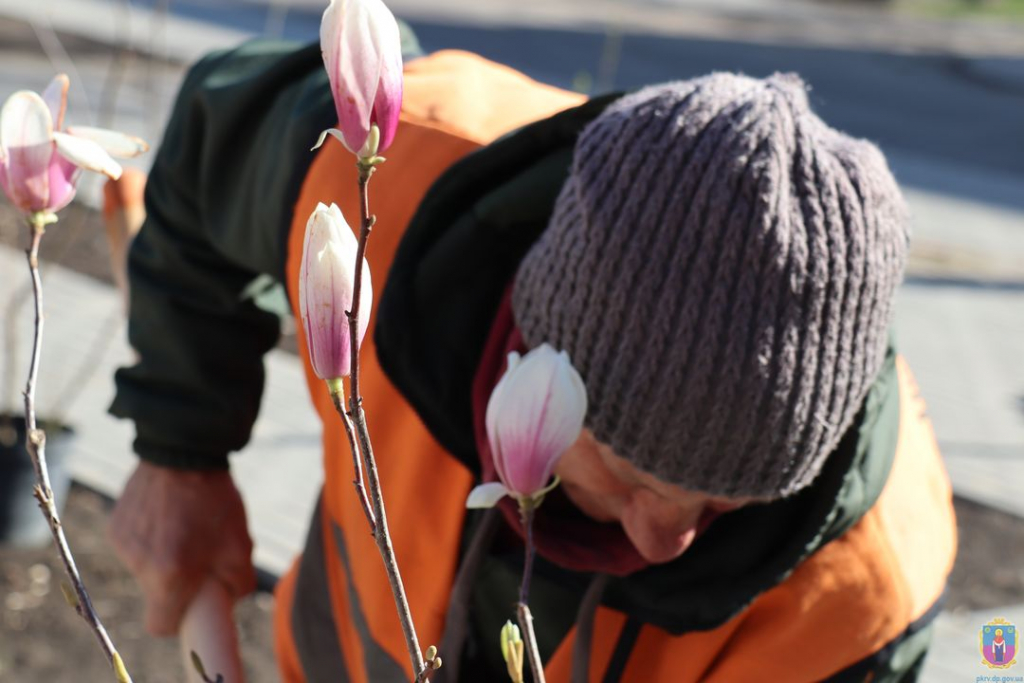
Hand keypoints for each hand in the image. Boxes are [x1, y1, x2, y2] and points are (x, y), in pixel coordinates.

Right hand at [108, 461, 255, 635]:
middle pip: (157, 594)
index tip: (193, 604)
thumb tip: (230, 597)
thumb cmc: (215, 500)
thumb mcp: (240, 545)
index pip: (161, 626)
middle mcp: (140, 565)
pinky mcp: (115, 526)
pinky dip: (152, 539)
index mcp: (170, 576)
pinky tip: (169, 513)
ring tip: (186, 526)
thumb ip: (239, 584)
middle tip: (200, 556)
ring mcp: (123, 545)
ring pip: (146, 569)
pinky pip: (136, 546)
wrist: (182, 450)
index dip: (179, 620)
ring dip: (165, 557)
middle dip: (178, 583)